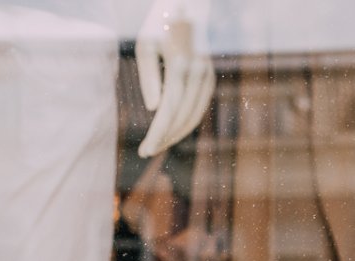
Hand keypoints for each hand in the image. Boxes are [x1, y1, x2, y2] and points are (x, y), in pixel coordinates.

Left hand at [135, 0, 215, 156]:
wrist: (187, 5)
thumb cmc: (159, 24)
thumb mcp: (145, 45)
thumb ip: (149, 77)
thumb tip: (154, 109)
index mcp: (180, 64)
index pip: (169, 111)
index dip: (157, 134)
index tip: (144, 151)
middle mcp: (198, 70)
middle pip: (182, 116)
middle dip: (164, 138)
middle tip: (147, 151)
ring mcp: (207, 73)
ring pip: (195, 114)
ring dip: (177, 134)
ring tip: (159, 144)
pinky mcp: (210, 74)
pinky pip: (201, 105)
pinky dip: (189, 121)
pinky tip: (174, 130)